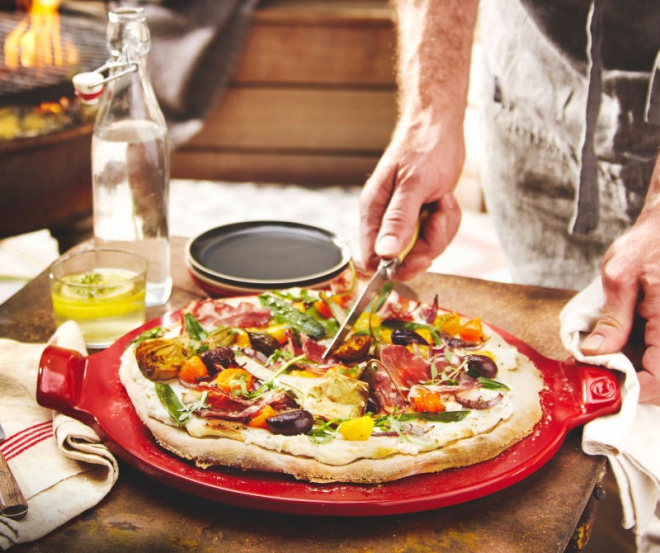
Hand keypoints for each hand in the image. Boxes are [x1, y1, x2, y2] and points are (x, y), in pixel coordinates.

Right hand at [359, 117, 463, 280]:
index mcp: (373, 211)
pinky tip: (444, 199)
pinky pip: (436, 236)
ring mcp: (405, 220)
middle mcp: (386, 220)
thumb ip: (398, 220)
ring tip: (441, 200)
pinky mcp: (422, 218)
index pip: (373, 256)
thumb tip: (385, 253)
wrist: (441, 127)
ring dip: (441, 229)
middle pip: (402, 258)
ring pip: (424, 248)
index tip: (419, 257)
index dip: (394, 266)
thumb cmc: (423, 148)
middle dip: (427, 244)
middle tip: (437, 218)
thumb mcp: (413, 185)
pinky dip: (447, 221)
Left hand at [580, 211, 659, 404]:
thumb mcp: (620, 275)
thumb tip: (594, 353)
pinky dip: (643, 350)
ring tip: (608, 351)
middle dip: (632, 379)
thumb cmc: (649, 242)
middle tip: (600, 368)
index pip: (659, 378)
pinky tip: (623, 339)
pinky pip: (659, 349)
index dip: (634, 390)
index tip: (605, 383)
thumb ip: (612, 319)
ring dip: (638, 365)